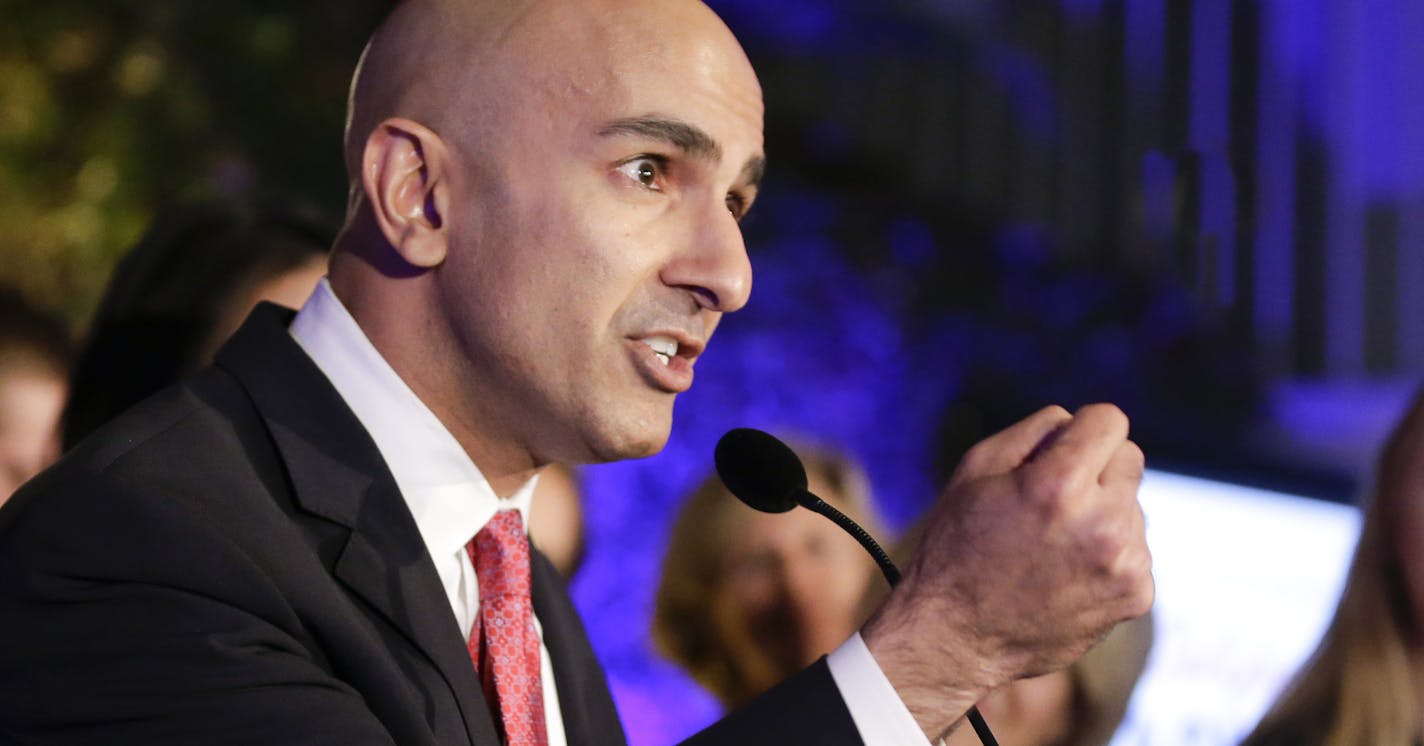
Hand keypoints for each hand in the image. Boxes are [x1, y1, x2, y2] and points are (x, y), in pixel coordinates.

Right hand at [861, 404, 1153, 740]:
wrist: (957, 636)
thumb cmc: (959, 545)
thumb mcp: (976, 469)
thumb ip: (1036, 430)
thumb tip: (1079, 423)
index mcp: (1059, 483)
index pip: (1110, 420)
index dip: (1082, 430)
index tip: (1062, 450)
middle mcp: (1103, 522)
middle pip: (1129, 459)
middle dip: (1095, 470)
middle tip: (1051, 502)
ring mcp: (1125, 564)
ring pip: (1133, 508)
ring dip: (1102, 515)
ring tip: (1053, 547)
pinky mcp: (1136, 596)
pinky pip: (1135, 550)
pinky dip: (1108, 556)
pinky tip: (1068, 574)